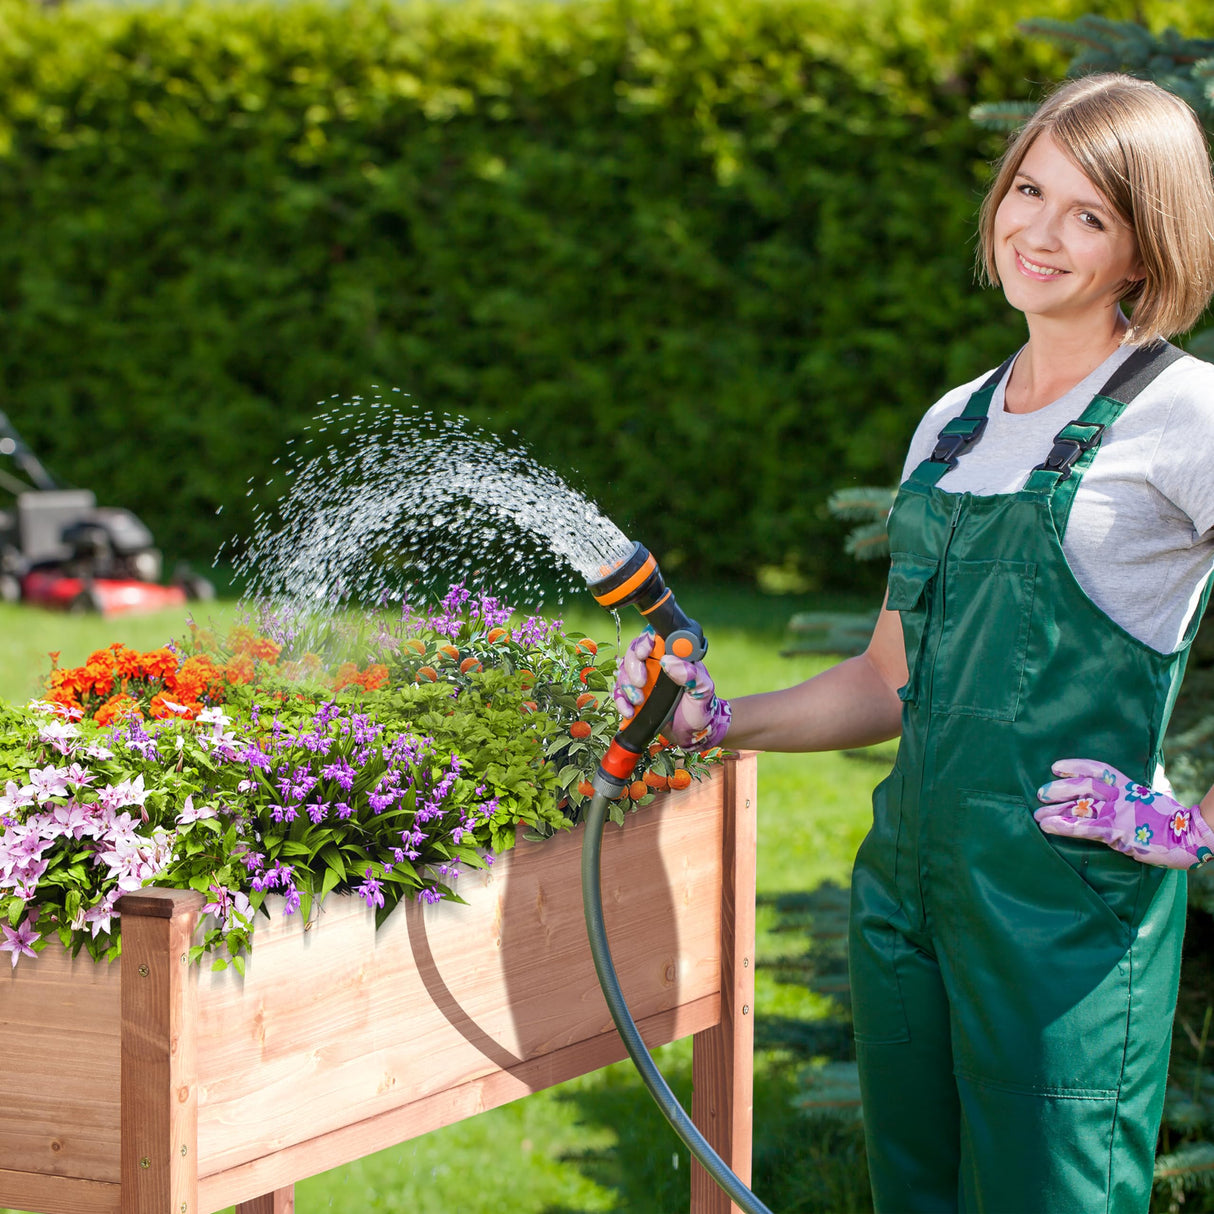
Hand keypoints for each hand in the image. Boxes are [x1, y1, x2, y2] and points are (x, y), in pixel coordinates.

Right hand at [612, 629, 730, 750]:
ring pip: (623, 672)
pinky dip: (621, 701)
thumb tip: (669, 661)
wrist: (693, 733)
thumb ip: (692, 675)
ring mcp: (643, 680)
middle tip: (640, 682)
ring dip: (626, 686)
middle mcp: (655, 665)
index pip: (654, 638)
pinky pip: (619, 693)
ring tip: (638, 701)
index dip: (645, 641)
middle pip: (633, 653)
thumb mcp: (703, 690)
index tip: (644, 653)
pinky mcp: (634, 697)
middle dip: (633, 666)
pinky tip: (629, 712)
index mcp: (673, 656)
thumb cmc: (701, 707)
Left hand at [1035, 758, 1213, 869]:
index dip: (1075, 766)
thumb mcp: (1155, 796)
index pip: (1098, 769)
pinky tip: (1048, 827)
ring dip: (1055, 812)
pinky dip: (1064, 826)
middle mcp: (1120, 797)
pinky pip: (1085, 828)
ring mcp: (1118, 814)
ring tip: (1037, 816)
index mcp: (1128, 787)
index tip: (1056, 767)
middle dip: (1059, 789)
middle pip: (1083, 786)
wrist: (1190, 837)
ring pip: (1079, 808)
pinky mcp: (1117, 834)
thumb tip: (1146, 776)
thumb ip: (1143, 788)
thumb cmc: (1173, 819)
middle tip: (1041, 793)